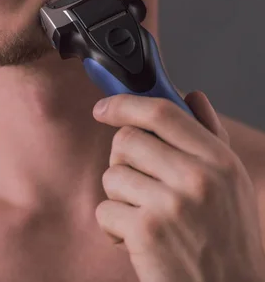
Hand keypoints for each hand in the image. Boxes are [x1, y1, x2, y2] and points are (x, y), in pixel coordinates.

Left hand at [92, 91, 264, 281]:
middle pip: (126, 140)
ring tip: (145, 218)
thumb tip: (191, 96)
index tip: (104, 108)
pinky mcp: (146, 231)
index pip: (162, 112)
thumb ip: (209, 136)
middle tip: (137, 186)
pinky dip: (113, 227)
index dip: (125, 104)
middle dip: (122, 161)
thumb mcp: (231, 184)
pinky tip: (137, 241)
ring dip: (119, 198)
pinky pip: (104, 210)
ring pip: (112, 176)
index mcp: (219, 161)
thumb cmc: (225, 238)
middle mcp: (197, 178)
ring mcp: (171, 204)